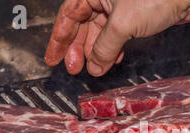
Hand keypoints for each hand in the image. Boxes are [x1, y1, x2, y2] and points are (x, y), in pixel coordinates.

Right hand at [44, 0, 189, 75]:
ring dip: (97, 52)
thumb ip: (104, 48)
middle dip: (79, 49)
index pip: (69, 15)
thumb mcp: (122, 25)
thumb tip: (94, 67)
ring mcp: (120, 6)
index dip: (60, 39)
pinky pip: (118, 35)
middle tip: (74, 69)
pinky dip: (113, 49)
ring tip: (94, 69)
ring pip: (101, 32)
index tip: (53, 58)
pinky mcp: (136, 16)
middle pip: (83, 25)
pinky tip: (113, 61)